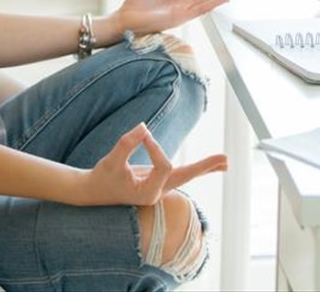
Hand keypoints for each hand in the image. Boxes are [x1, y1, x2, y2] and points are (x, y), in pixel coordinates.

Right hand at [79, 123, 226, 205]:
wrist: (93, 192)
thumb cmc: (102, 177)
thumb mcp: (110, 160)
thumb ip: (126, 144)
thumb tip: (144, 126)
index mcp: (147, 193)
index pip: (163, 165)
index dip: (155, 147)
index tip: (142, 134)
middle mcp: (156, 193)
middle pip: (185, 178)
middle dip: (204, 167)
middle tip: (226, 160)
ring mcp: (158, 188)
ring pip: (185, 177)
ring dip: (204, 168)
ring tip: (225, 162)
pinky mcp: (157, 182)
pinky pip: (179, 175)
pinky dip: (194, 169)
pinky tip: (209, 166)